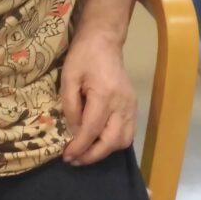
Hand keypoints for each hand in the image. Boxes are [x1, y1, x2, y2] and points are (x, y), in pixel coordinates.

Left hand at [60, 28, 136, 164]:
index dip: (79, 147)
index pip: (92, 130)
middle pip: (111, 141)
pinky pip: (128, 132)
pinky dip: (115, 143)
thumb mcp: (68, 77)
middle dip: (92, 155)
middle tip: (74, 160)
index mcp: (104, 95)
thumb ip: (70, 106)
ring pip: (124, 140)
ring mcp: (131, 105)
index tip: (67, 157)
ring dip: (105, 151)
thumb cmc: (83, 55)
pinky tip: (100, 142)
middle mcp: (122, 104)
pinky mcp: (133, 105)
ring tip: (86, 152)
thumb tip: (73, 132)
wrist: (104, 40)